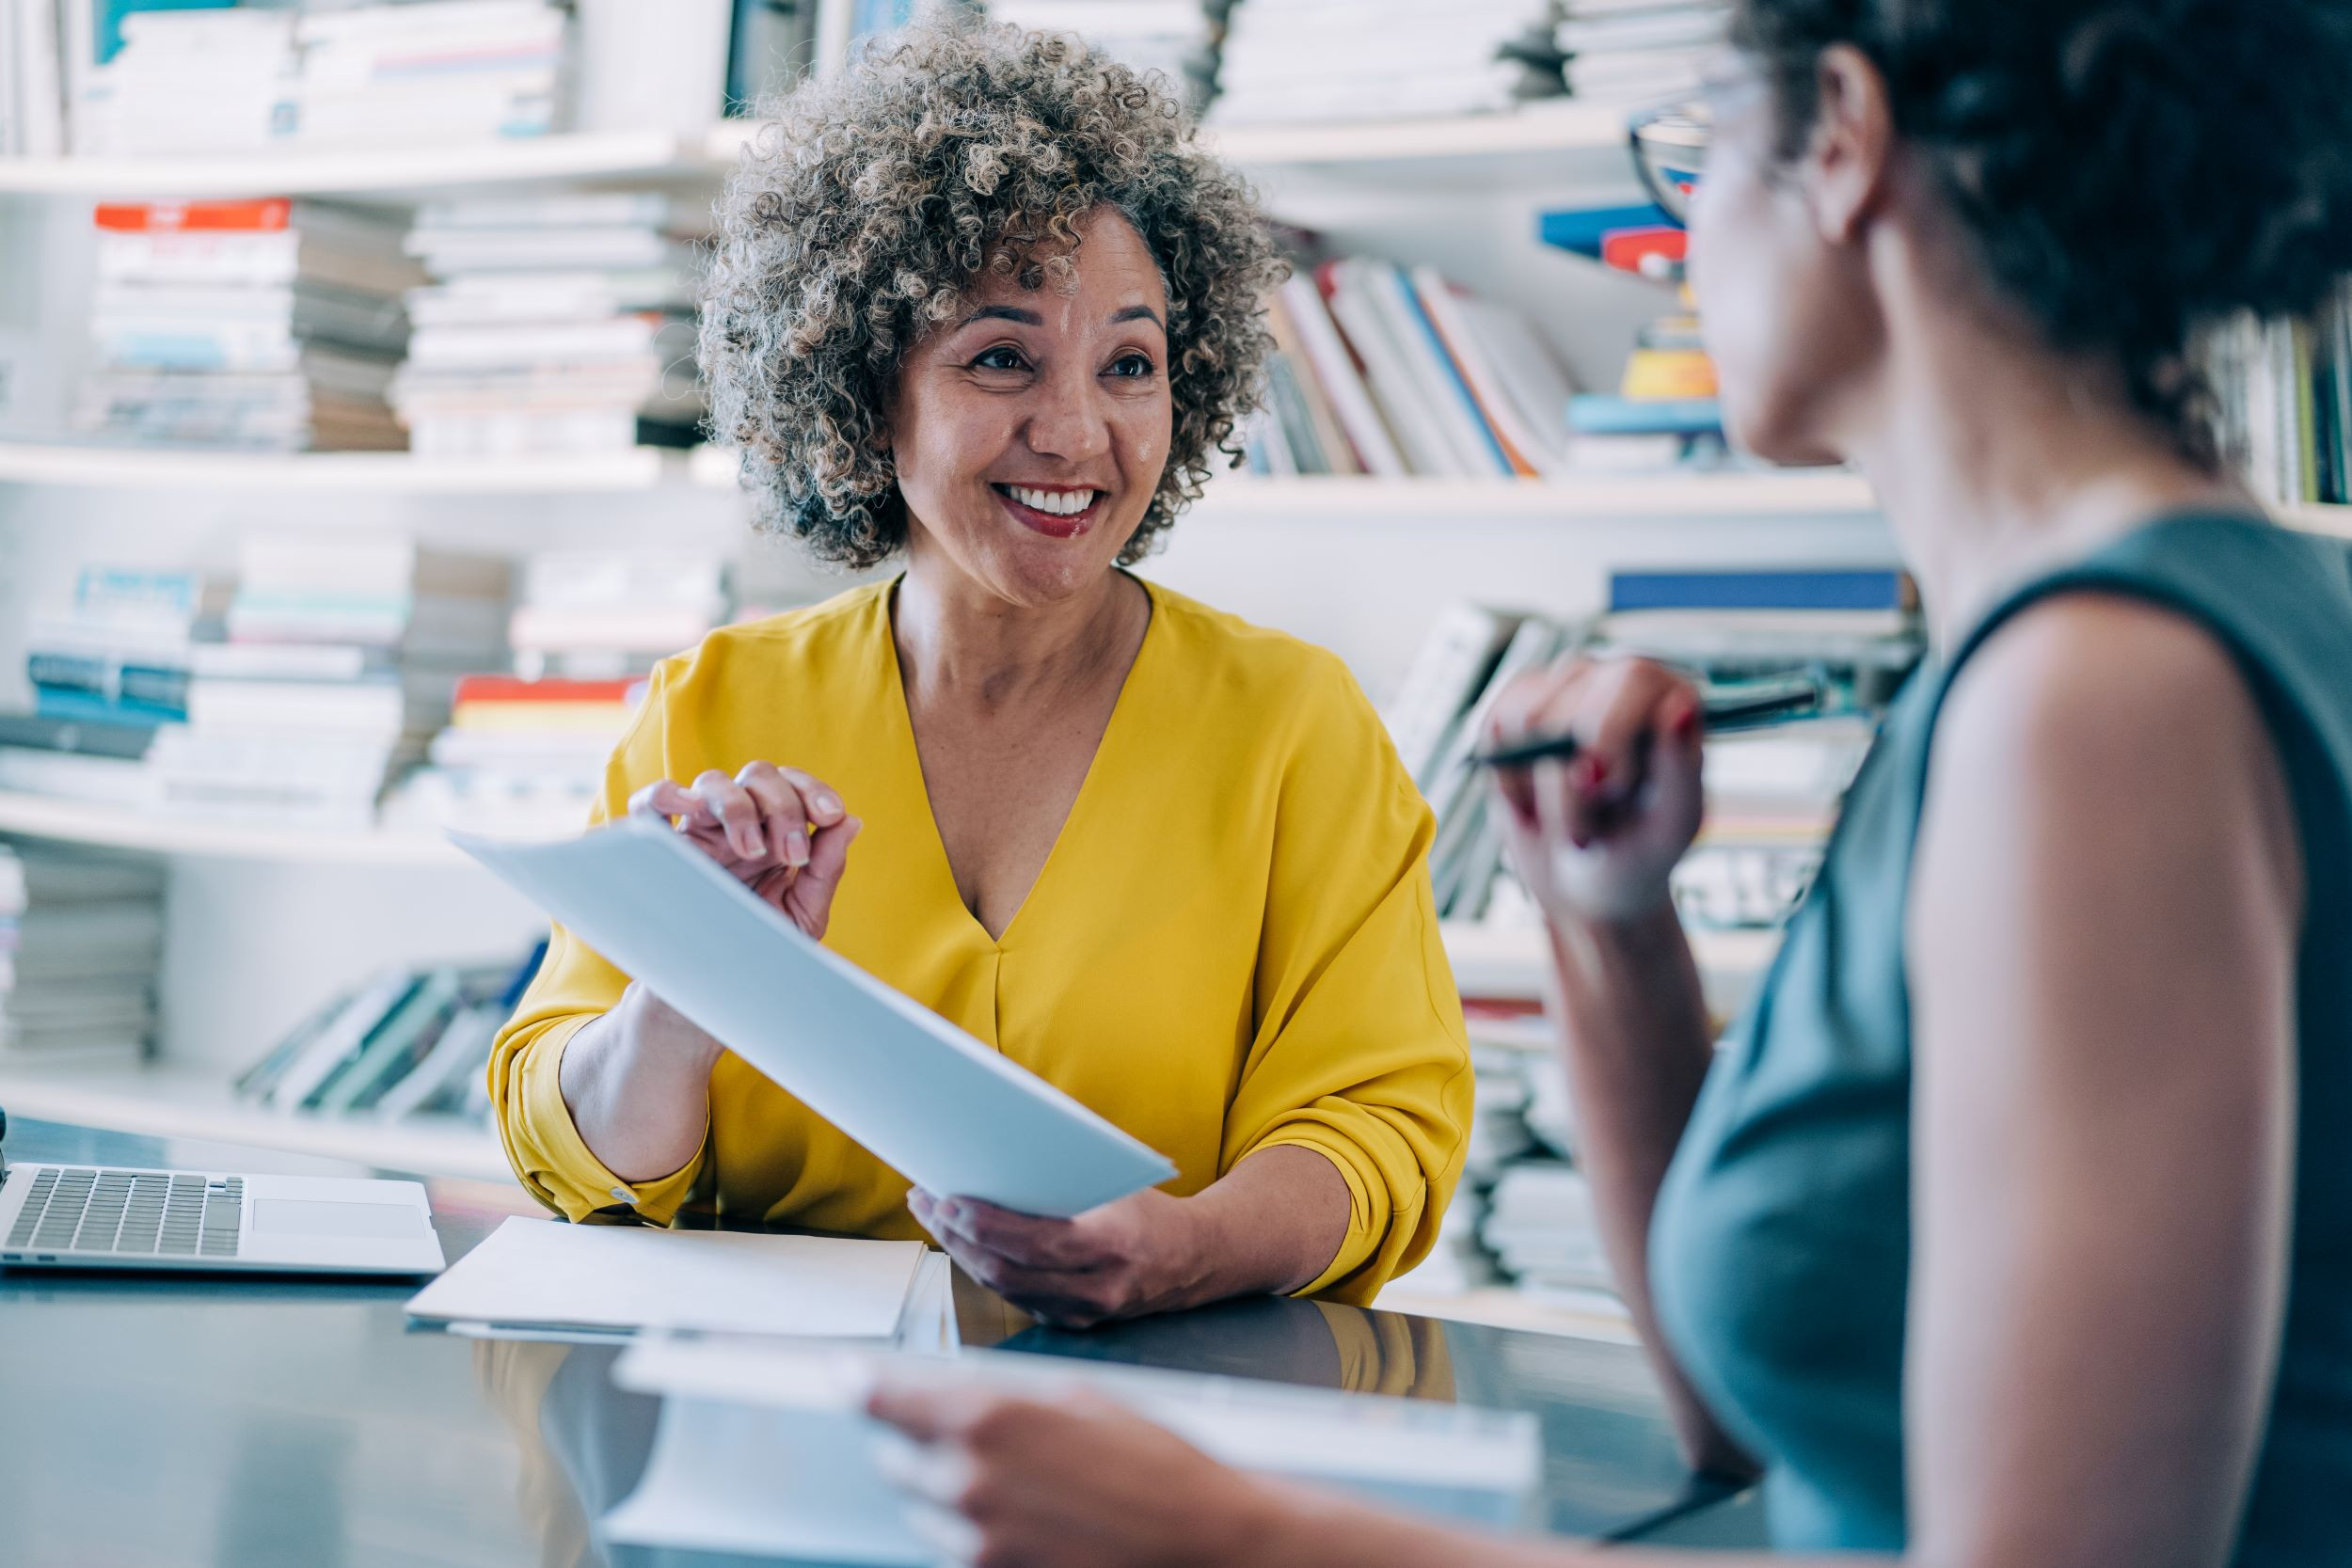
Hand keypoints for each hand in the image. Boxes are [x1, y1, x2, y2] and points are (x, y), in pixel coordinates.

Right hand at [628, 760, 861, 938]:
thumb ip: (826, 869)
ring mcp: (698, 834)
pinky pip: (648, 806)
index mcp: (773, 834)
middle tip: (792, 854)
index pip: (793, 785)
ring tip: (753, 851)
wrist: (715, 994)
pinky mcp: (660, 852)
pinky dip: (667, 795)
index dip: (814, 791)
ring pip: (714, 782)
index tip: (830, 816)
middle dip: (784, 806)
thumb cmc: (760, 950)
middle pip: (759, 776)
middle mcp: (737, 826)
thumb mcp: (803, 915)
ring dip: (740, 805)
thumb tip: (850, 821)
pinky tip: (693, 808)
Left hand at [866, 1377, 1286, 1567]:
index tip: (847, 1376)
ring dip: (943, 1492)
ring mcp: (976, 1542)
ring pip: (921, 1510)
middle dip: (914, 1441)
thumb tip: (954, 1393)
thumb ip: (1002, 1398)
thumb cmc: (1155, 1466)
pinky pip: (953, 1554)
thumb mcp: (1078, 1401)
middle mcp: (968, 1483)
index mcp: (987, 1421)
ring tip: (1007, 1482)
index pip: (885, 1398)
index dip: (861, 1383)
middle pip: (895, 1458)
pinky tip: (1020, 1520)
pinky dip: (970, 1534)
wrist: (1200, 1541)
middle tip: (956, 1433)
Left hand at [909, 1187, 1201, 1328]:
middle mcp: (1098, 1287)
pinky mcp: (1072, 1323)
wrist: (1195, 1258)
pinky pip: (1016, 1297)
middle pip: (1007, 1270)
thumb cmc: (1149, 1208)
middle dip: (958, 1236)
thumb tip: (1002, 1139)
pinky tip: (964, 1243)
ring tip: (935, 1218)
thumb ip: (1066, 1170)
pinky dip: (984, 1269)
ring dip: (962, 1252)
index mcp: (1113, 1244)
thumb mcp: (1118, 1179)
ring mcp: (1084, 1312)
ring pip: (1004, 1289)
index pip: (1033, 1242)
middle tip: (926, 1202)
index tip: (947, 1199)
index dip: (984, 1223)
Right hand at [1485, 656, 1704, 924]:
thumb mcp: (1672, 825)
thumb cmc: (1640, 851)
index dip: (1609, 736)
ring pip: (1525, 722)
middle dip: (1565, 784)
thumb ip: (1680, 766)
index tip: (1609, 790)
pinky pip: (1492, 731)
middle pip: (1566, 707)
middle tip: (1587, 828)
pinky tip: (1534, 798)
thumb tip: (1679, 707)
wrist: (1588, 879)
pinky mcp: (1516, 704)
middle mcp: (1614, 677)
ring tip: (1567, 813)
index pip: (1631, 678)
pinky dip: (1508, 782)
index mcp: (1668, 694)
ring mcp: (1562, 685)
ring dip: (1540, 789)